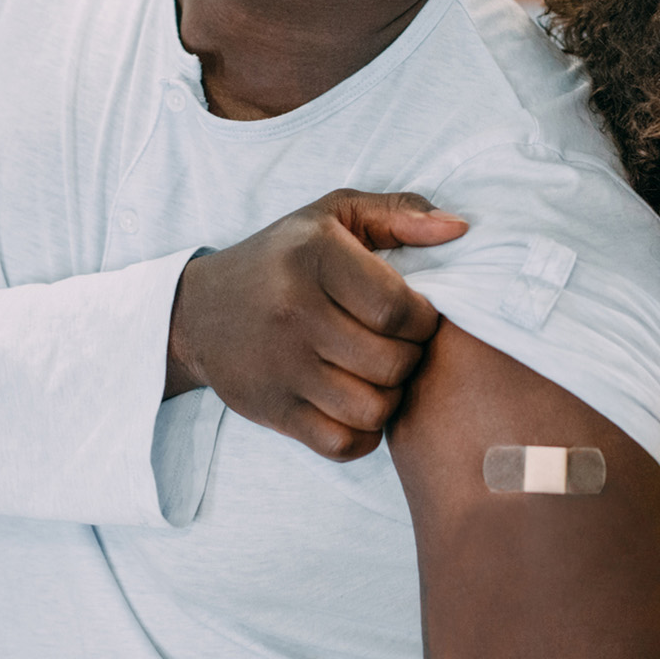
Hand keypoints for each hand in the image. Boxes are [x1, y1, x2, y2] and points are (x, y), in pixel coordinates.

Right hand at [167, 189, 464, 460]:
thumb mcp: (334, 216)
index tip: (417, 316)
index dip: (426, 319)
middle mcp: (294, 312)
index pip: (400, 309)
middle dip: (411, 358)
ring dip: (390, 397)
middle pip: (392, 363)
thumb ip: (400, 214)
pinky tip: (359, 405)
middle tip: (400, 346)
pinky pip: (342, 444)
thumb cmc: (284, 257)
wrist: (199, 311)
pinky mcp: (271, 410)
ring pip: (373, 409)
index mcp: (316, 257)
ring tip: (381, 374)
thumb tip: (460, 228)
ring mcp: (280, 366)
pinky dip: (363, 434)